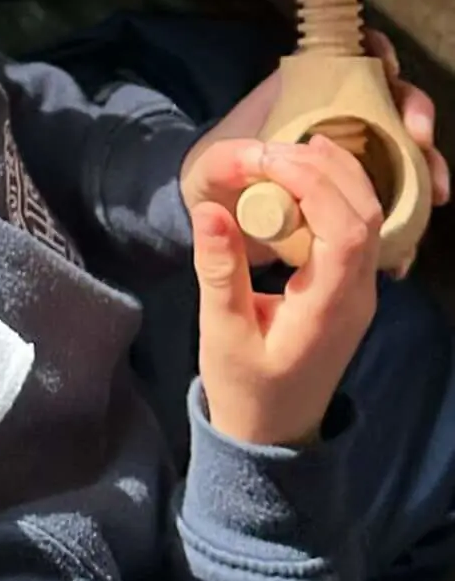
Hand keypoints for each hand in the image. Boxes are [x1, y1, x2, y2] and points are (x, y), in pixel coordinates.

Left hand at [182, 31, 450, 276]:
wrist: (211, 223)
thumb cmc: (210, 179)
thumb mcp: (209, 167)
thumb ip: (226, 158)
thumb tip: (260, 157)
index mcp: (304, 96)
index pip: (352, 57)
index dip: (378, 54)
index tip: (387, 70)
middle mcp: (335, 121)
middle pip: (392, 102)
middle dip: (416, 115)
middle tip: (417, 140)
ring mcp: (351, 158)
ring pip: (403, 153)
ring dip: (425, 170)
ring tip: (430, 196)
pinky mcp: (354, 200)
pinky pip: (393, 204)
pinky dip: (406, 224)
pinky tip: (402, 251)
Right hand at [189, 133, 383, 447]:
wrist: (273, 433)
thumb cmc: (245, 387)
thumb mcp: (221, 332)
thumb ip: (219, 271)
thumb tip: (209, 208)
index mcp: (330, 308)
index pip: (346, 231)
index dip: (313, 184)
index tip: (266, 161)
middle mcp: (357, 295)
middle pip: (366, 214)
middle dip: (325, 169)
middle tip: (272, 148)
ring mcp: (360, 292)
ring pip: (370, 217)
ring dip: (335, 176)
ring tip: (287, 151)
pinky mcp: (350, 287)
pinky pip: (358, 227)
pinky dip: (336, 193)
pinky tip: (303, 177)